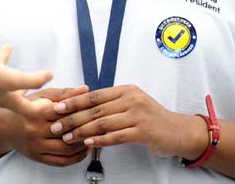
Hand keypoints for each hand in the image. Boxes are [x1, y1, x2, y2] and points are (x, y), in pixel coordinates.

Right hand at [0, 38, 52, 115]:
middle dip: (23, 83)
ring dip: (2, 59)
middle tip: (32, 78)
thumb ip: (32, 79)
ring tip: (9, 46)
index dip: (39, 106)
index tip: (49, 102)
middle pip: (12, 90)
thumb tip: (50, 76)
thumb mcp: (12, 79)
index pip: (27, 108)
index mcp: (6, 98)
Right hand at [4, 85, 92, 166]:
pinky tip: (83, 150)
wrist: (4, 126)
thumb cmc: (25, 108)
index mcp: (35, 111)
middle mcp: (34, 130)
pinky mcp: (37, 157)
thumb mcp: (42, 95)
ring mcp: (36, 145)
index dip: (81, 111)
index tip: (94, 110)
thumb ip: (65, 93)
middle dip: (86, 128)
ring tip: (93, 137)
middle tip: (99, 125)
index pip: (64, 112)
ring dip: (83, 144)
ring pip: (66, 148)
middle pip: (67, 132)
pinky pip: (61, 161)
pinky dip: (76, 157)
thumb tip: (85, 89)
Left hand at [49, 85, 209, 158]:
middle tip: (56, 125)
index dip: (73, 101)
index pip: (94, 95)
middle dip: (72, 118)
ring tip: (68, 138)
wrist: (178, 131)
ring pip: (103, 123)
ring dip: (82, 131)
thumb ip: (111, 103)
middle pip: (95, 109)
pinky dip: (100, 140)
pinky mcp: (143, 131)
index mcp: (125, 90)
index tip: (56, 107)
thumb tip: (82, 104)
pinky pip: (117, 136)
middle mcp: (131, 99)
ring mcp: (138, 115)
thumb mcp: (132, 104)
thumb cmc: (151, 119)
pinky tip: (88, 144)